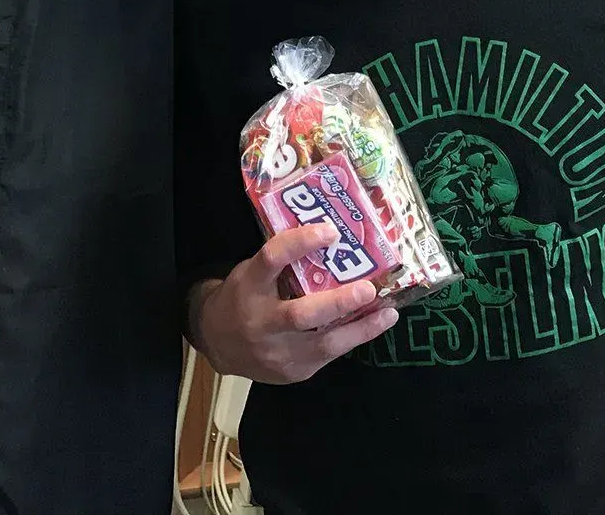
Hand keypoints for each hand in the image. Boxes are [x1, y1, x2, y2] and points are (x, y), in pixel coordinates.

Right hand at [191, 225, 398, 384]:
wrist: (216, 343)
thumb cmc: (242, 297)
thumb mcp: (251, 272)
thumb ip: (283, 262)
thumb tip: (331, 237)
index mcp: (248, 287)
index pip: (272, 259)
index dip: (300, 243)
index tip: (331, 231)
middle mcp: (261, 322)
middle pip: (300, 314)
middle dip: (338, 303)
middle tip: (368, 288)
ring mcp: (277, 353)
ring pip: (323, 344)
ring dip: (361, 329)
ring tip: (388, 313)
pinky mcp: (292, 373)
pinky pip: (328, 355)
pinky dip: (352, 339)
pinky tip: (372, 326)